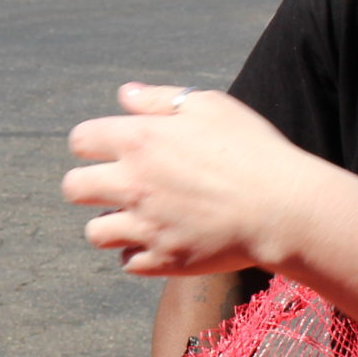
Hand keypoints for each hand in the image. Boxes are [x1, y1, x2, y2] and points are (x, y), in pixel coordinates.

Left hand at [63, 83, 326, 275]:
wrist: (284, 208)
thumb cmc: (252, 149)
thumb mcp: (210, 106)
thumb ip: (160, 99)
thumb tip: (124, 94)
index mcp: (139, 140)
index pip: (80, 140)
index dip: (92, 143)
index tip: (111, 149)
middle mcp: (132, 183)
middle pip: (73, 188)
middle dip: (88, 187)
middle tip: (116, 187)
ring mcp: (144, 226)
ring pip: (95, 232)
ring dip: (111, 225)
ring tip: (139, 217)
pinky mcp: (162, 259)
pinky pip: (127, 262)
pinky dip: (138, 253)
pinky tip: (160, 240)